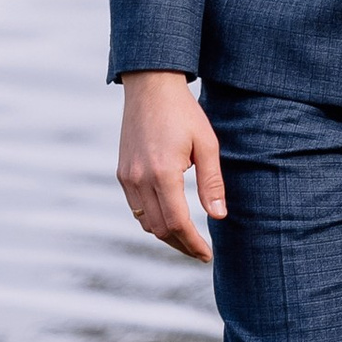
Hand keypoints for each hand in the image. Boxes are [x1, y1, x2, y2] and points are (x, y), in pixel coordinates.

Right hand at [117, 71, 227, 260]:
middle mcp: (139, 179)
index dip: (193, 244)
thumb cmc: (184, 112)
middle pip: (159, 229)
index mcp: (163, 173)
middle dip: (181, 244)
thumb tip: (219, 216)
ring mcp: (127, 177)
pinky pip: (135, 207)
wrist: (151, 87)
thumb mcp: (207, 144)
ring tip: (188, 238)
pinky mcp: (122, 173)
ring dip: (166, 234)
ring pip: (144, 222)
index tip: (207, 254)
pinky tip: (169, 217)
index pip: (178, 223)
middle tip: (200, 251)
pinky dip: (152, 219)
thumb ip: (211, 182)